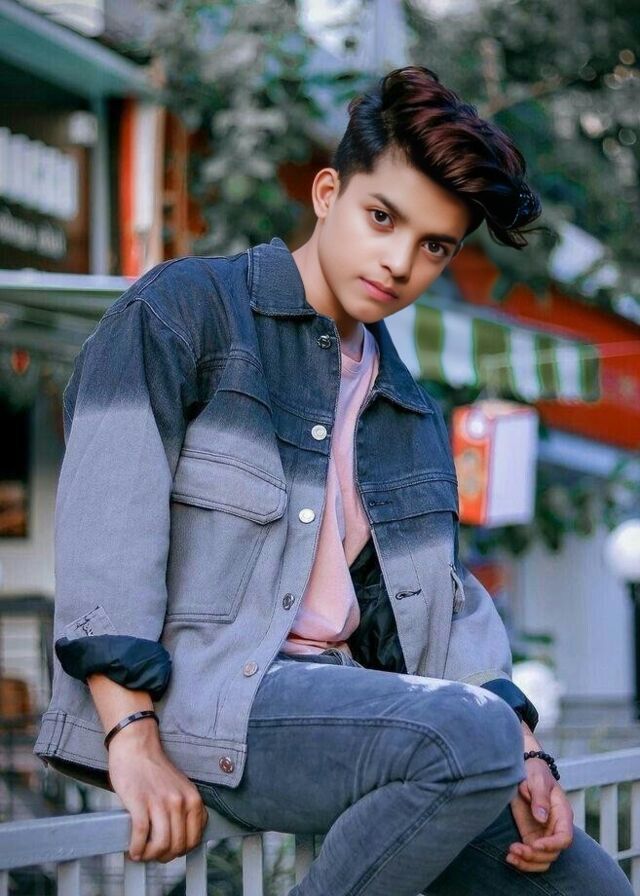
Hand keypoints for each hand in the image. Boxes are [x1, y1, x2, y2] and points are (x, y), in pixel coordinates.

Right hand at [107, 718, 207, 862]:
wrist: (137, 748)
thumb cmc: (155, 770)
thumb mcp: (181, 788)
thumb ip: (185, 809)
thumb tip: (181, 840)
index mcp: (192, 798)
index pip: (194, 839)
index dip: (181, 851)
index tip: (170, 851)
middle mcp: (180, 802)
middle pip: (177, 845)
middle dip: (164, 856)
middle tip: (153, 855)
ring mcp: (160, 803)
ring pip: (161, 844)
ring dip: (150, 855)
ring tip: (142, 853)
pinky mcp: (140, 803)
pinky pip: (141, 836)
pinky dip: (137, 848)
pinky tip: (133, 849)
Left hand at [507, 755, 573, 872]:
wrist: (524, 769)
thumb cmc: (535, 771)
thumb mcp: (537, 779)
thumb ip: (540, 797)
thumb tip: (542, 817)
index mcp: (562, 814)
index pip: (564, 837)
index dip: (552, 845)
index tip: (535, 845)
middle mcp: (555, 828)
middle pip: (552, 854)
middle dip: (535, 856)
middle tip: (515, 849)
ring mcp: (543, 834)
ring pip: (543, 860)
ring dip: (528, 863)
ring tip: (510, 856)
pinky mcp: (531, 836)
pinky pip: (531, 856)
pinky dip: (522, 861)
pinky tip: (509, 857)